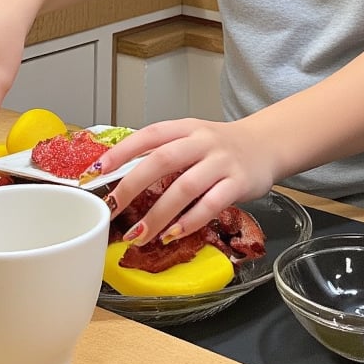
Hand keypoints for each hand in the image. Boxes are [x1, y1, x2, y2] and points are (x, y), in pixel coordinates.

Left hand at [95, 114, 276, 243]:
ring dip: (157, 214)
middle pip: (161, 161)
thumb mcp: (191, 139)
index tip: (96, 171)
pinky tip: (172, 235)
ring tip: (138, 235)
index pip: (148, 135)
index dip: (120, 152)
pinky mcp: (239, 183)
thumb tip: (120, 174)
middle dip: (131, 188)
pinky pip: (211, 204)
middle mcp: (202, 141)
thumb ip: (163, 152)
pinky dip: (189, 221)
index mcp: (185, 128)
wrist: (267, 144)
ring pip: (184, 187)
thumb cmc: (221, 147)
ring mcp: (221, 162)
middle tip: (111, 210)